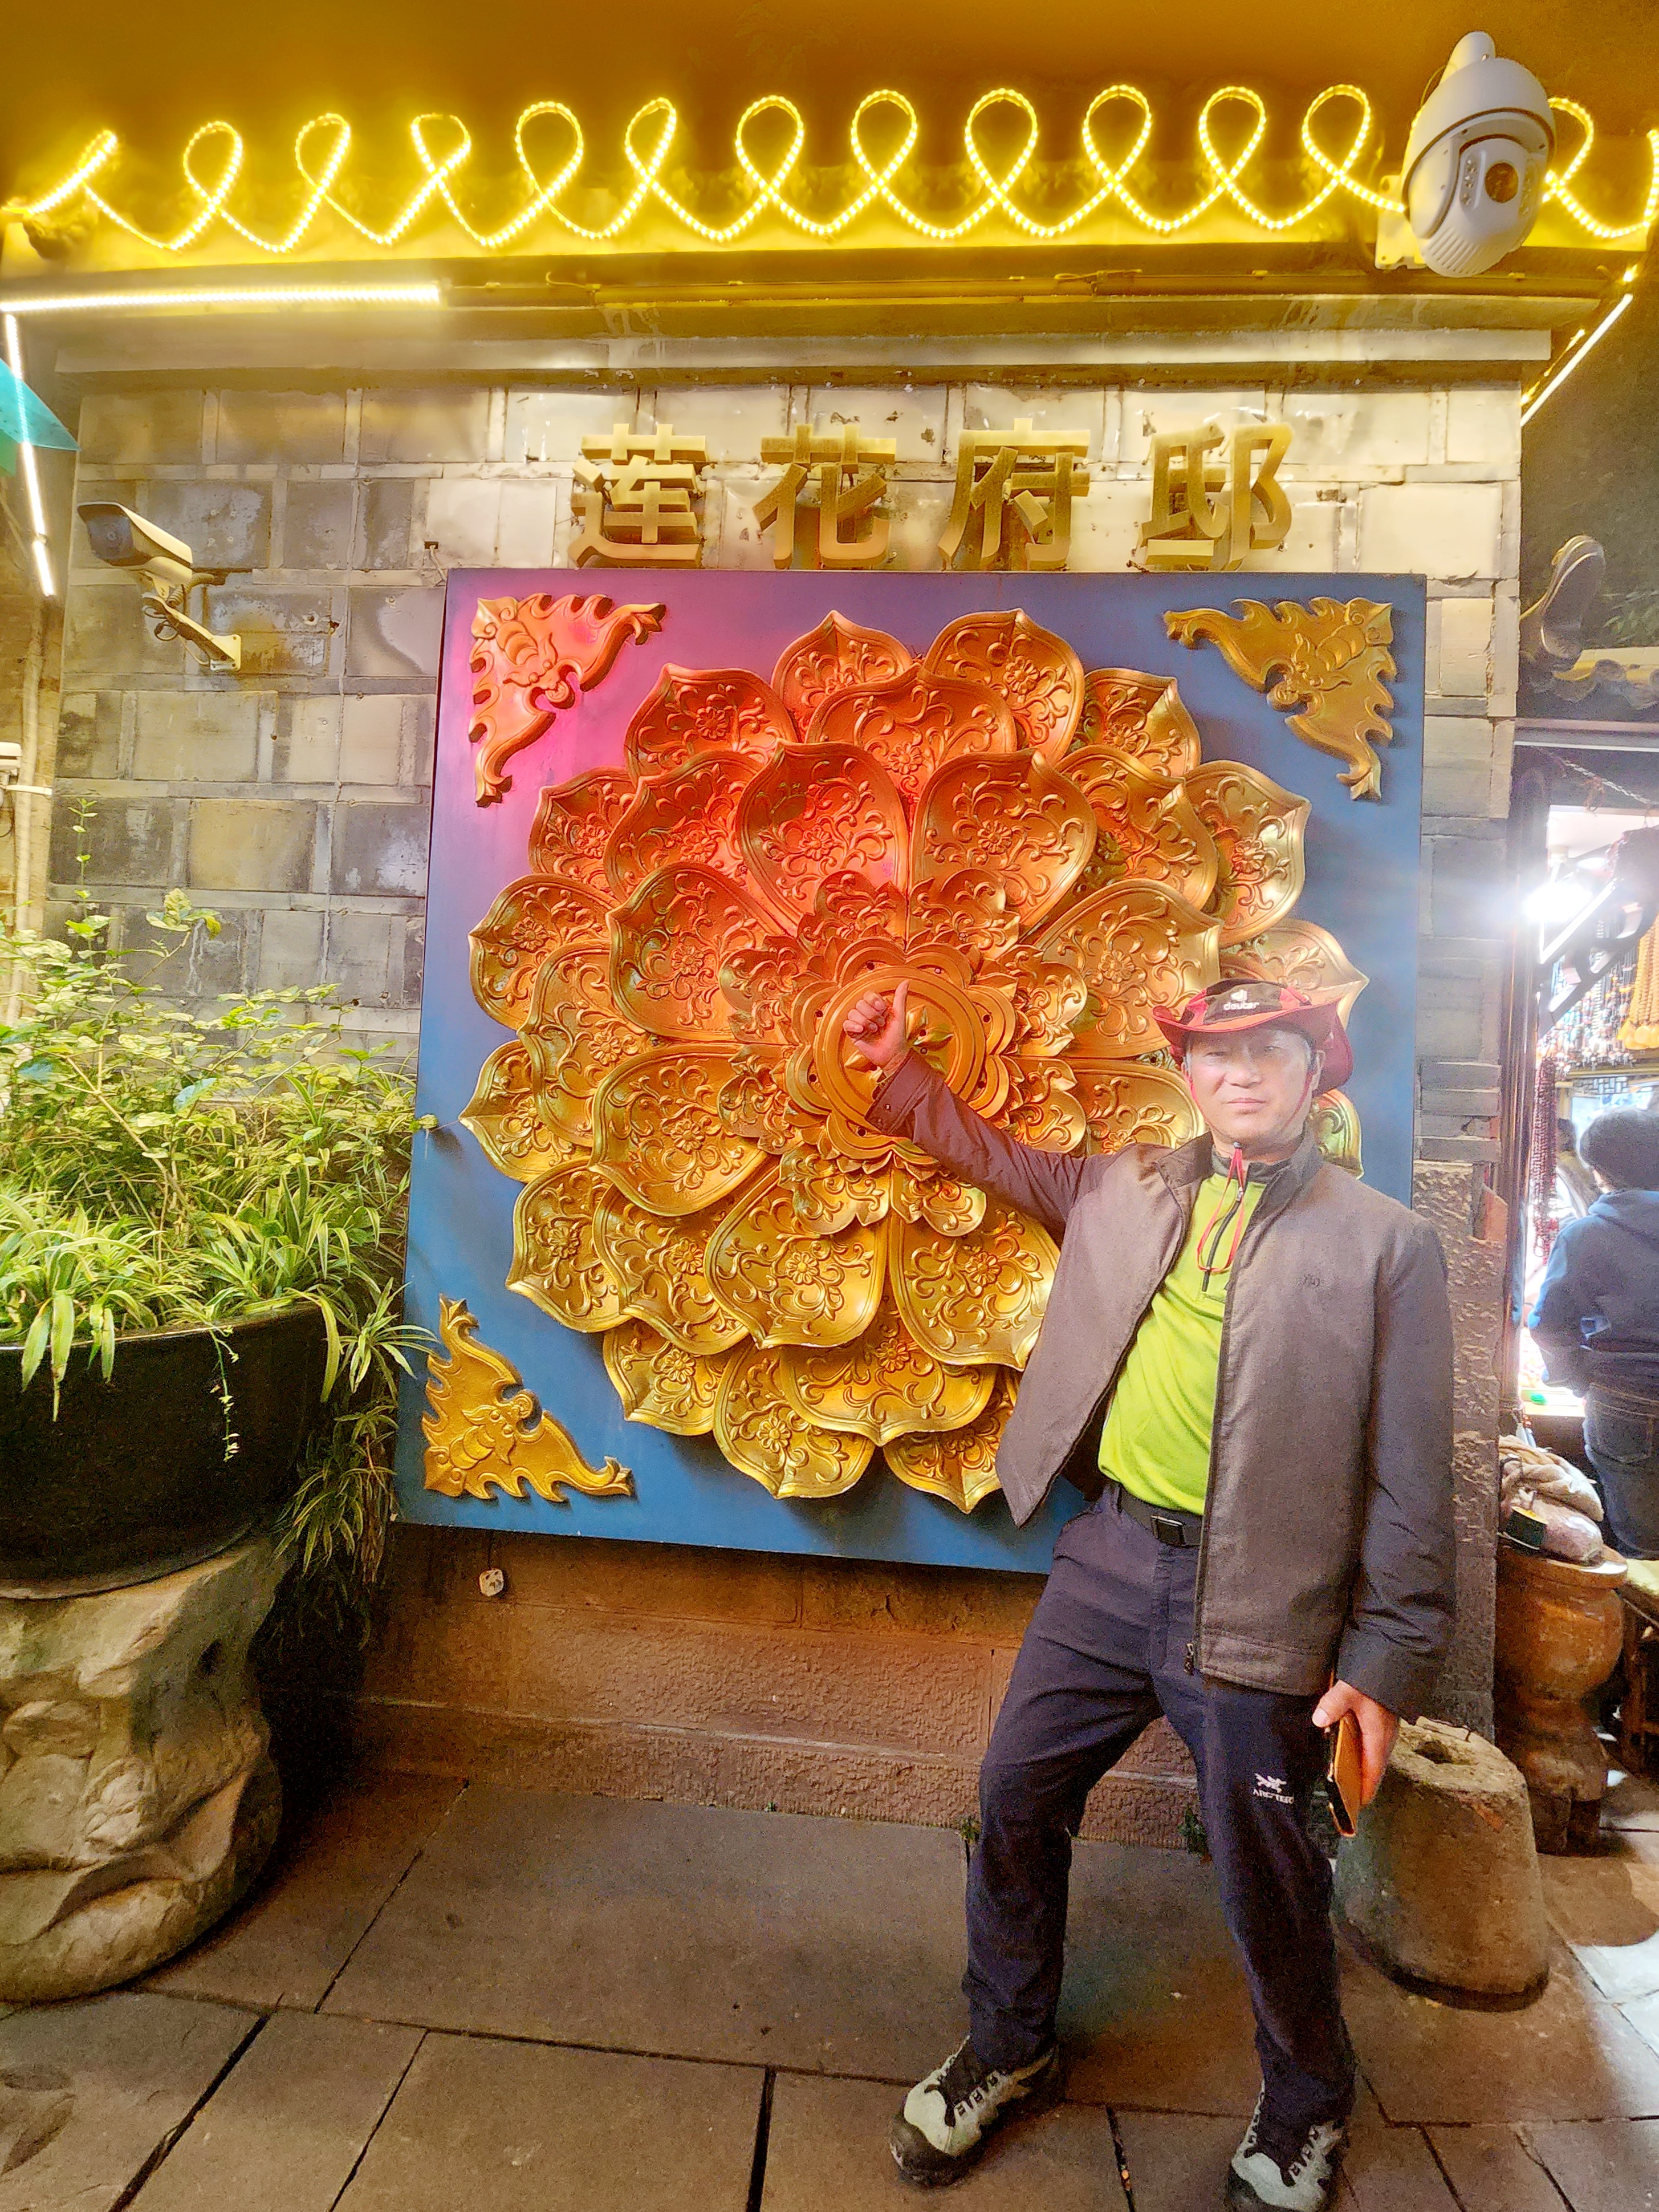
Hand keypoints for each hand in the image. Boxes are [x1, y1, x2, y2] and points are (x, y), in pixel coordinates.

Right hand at [843, 982, 909, 1068]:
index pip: (868, 995)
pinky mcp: (853, 1033)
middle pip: (860, 1003)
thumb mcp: (899, 1015)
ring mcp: (859, 1023)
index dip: (874, 1001)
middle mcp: (867, 1014)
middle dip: (871, 1014)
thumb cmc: (897, 1037)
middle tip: (880, 1024)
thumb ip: (900, 997)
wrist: (892, 1055)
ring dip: (865, 1021)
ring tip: (874, 1030)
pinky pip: (846, 1024)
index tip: (883, 1009)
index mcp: (877, 1007)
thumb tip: (905, 982)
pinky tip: (862, 1031)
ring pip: (852, 1012)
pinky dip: (853, 1026)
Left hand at [1312, 1680, 1398, 1807]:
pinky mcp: (1385, 1724)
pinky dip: (1366, 1756)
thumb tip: (1318, 1720)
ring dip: (1364, 1770)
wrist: (1395, 1662)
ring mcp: (1387, 1731)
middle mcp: (1386, 1738)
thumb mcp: (1349, 1689)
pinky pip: (1376, 1747)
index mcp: (1378, 1736)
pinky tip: (1353, 1754)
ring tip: (1348, 1781)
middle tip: (1348, 1798)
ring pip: (1376, 1758)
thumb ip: (1333, 1704)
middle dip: (1363, 1784)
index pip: (1373, 1772)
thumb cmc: (1373, 1677)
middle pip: (1375, 1769)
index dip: (1365, 1790)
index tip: (1357, 1805)